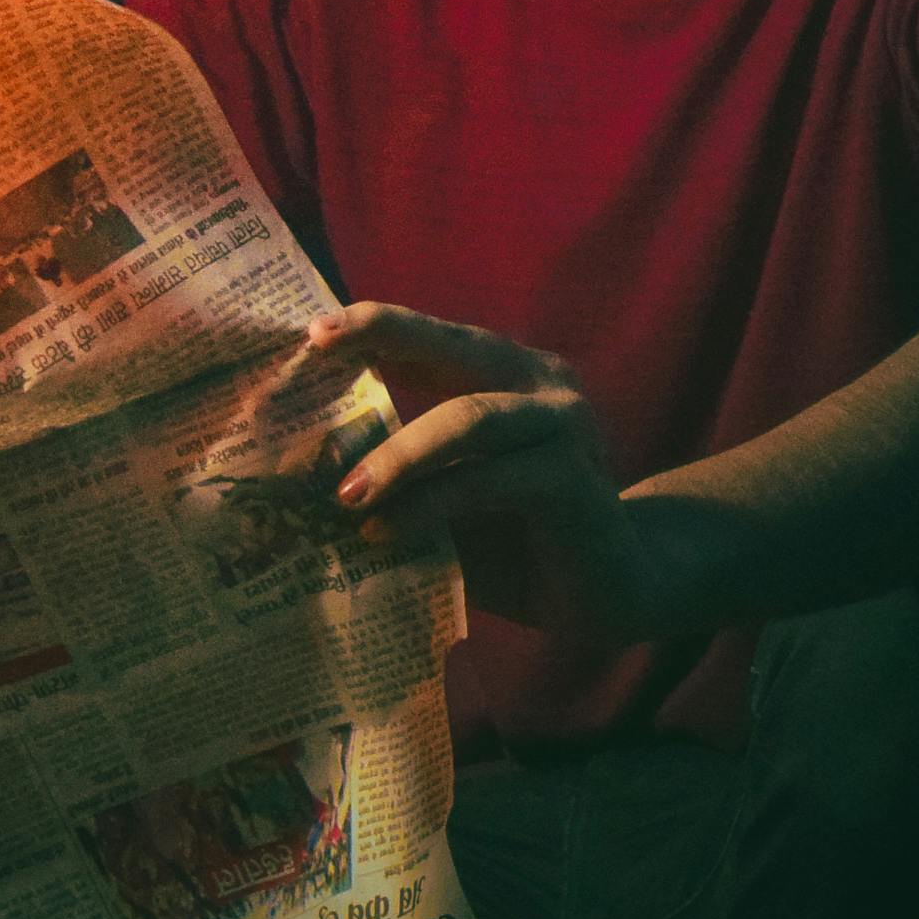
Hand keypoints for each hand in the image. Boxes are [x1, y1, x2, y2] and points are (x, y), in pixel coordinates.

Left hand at [299, 302, 659, 644]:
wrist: (610, 593)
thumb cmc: (517, 542)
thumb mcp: (450, 497)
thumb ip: (404, 473)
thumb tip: (308, 474)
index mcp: (508, 375)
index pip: (436, 337)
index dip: (376, 325)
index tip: (312, 330)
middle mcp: (541, 383)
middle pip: (456, 344)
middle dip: (385, 333)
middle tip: (318, 344)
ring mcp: (563, 423)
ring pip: (467, 417)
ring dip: (397, 454)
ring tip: (344, 494)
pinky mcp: (573, 476)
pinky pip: (487, 479)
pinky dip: (429, 504)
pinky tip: (384, 532)